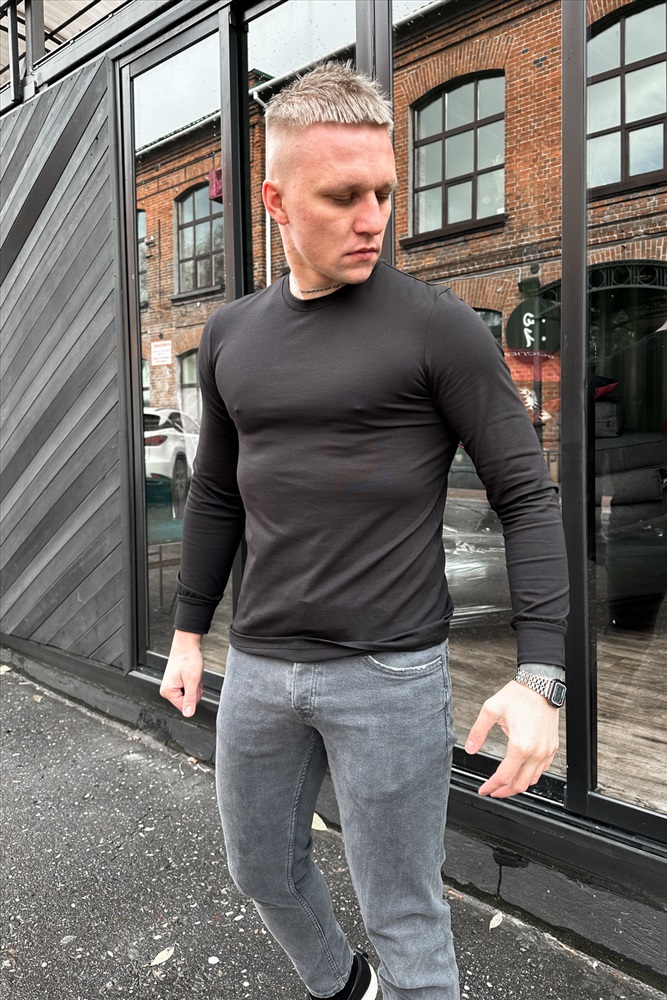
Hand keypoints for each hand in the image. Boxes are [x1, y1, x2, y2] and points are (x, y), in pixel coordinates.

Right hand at [159, 630, 203, 717]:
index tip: (193, 684)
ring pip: (190, 695)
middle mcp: (168, 690)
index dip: (193, 696)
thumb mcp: (192, 680)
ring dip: (195, 686)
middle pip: (187, 701)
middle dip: (194, 690)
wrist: (187, 644)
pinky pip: (189, 688)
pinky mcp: (177, 682)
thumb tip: (188, 714)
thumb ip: (190, 699)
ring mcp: (172, 686)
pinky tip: (191, 674)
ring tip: (192, 674)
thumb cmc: (188, 658)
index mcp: (167, 691)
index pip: (184, 706)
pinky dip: (194, 682)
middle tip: (193, 678)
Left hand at [464, 681, 558, 797]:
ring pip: (533, 780)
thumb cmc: (519, 695)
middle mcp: (536, 752)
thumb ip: (478, 731)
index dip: (491, 786)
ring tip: (505, 784)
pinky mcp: (552, 747)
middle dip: (504, 791)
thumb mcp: (491, 710)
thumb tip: (470, 748)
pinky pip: (542, 770)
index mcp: (520, 745)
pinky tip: (521, 772)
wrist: (540, 685)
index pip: (504, 776)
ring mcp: (546, 750)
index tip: (484, 790)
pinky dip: (531, 776)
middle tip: (492, 791)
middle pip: (520, 784)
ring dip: (518, 785)